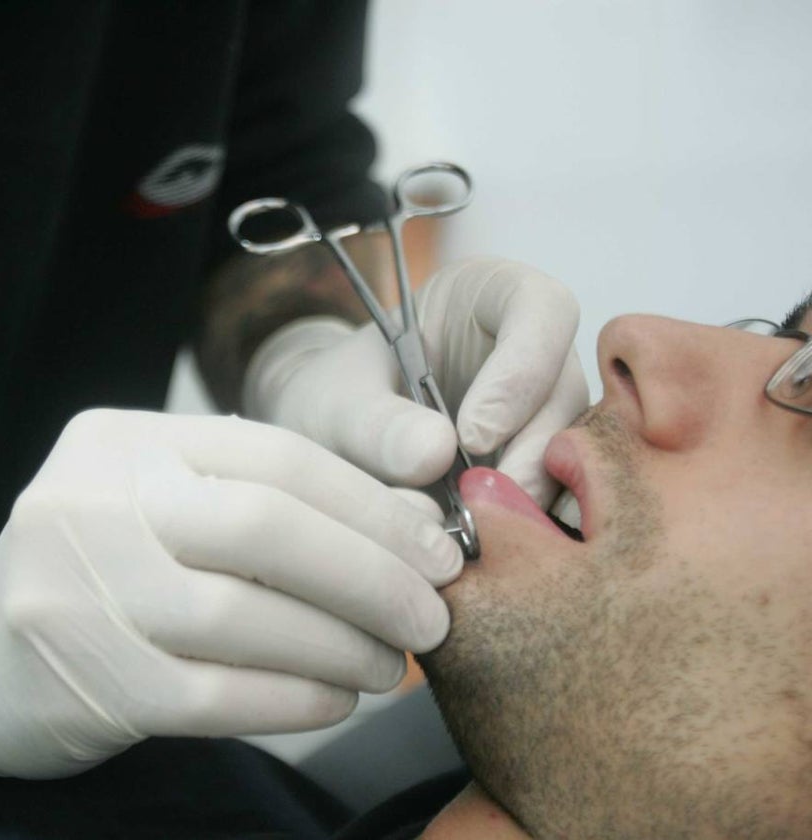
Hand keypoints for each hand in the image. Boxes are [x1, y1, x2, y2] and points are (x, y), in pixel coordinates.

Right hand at [0, 409, 460, 789]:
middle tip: (432, 615)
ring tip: (389, 663)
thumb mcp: (159, 506)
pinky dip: (296, 698)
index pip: (271, 455)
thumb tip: (407, 525)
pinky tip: (334, 699)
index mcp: (117, 441)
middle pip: (264, 528)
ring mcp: (79, 594)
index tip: (436, 548)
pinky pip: (220, 693)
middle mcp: (89, 503)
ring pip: (246, 618)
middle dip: (370, 574)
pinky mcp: (88, 683)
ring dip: (342, 646)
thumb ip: (262, 502)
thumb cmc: (97, 571)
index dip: (369, 505)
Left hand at [243, 258, 588, 505]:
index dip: (521, 372)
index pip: (543, 309)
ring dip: (532, 502)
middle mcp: (532, 352)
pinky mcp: (542, 469)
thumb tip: (438, 454)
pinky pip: (561, 497)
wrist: (326, 448)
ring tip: (478, 539)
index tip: (473, 435)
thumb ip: (375, 424)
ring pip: (574, 454)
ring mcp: (544, 412)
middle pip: (566, 394)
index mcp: (487, 297)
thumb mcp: (334, 405)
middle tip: (483, 509)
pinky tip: (491, 555)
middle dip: (532, 457)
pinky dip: (530, 530)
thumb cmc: (331, 403)